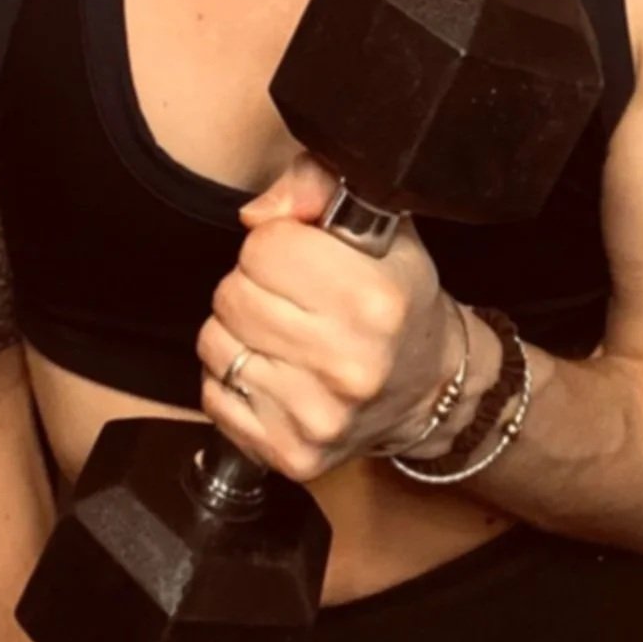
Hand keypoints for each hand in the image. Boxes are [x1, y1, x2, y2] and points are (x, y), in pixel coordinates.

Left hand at [195, 152, 457, 481]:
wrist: (429, 389)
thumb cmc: (398, 298)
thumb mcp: (380, 226)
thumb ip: (317, 186)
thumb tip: (256, 214)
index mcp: (374, 300)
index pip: (263, 246)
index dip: (276, 243)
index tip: (301, 256)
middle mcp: (349, 365)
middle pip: (232, 295)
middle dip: (252, 284)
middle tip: (289, 295)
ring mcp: (317, 417)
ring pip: (215, 344)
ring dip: (238, 330)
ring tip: (280, 332)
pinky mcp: (290, 455)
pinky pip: (213, 396)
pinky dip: (233, 379)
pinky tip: (275, 371)